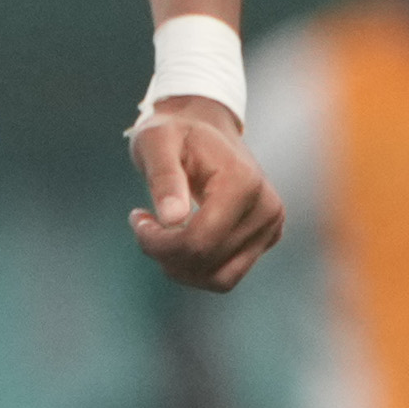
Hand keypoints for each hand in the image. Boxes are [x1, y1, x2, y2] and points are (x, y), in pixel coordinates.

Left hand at [127, 96, 280, 293]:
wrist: (204, 128)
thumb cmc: (174, 133)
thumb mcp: (156, 143)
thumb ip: (164, 177)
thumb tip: (172, 219)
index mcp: (243, 183)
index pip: (199, 240)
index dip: (157, 243)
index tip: (136, 218)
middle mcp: (267, 209)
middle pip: (207, 261)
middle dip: (164, 253)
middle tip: (143, 225)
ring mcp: (271, 227)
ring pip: (220, 279)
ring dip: (180, 268)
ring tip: (160, 236)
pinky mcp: (266, 238)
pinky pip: (228, 275)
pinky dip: (197, 269)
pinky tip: (178, 241)